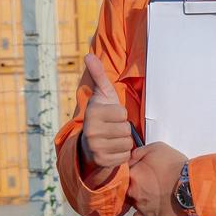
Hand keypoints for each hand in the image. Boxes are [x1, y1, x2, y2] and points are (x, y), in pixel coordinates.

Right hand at [79, 53, 134, 175]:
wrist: (90, 141)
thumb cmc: (102, 114)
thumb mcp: (102, 94)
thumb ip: (98, 74)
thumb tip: (88, 55)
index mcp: (92, 113)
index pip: (122, 114)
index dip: (120, 114)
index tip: (111, 115)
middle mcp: (90, 131)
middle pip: (125, 129)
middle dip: (122, 128)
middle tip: (112, 128)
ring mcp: (95, 147)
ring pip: (126, 143)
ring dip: (123, 141)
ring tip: (112, 138)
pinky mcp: (101, 161)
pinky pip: (124, 156)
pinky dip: (122, 153)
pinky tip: (113, 149)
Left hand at [128, 142, 187, 215]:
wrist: (191, 185)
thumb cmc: (175, 165)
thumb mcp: (156, 148)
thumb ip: (138, 152)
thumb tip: (129, 157)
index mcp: (133, 175)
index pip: (121, 174)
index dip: (130, 172)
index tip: (138, 172)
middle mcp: (133, 192)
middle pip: (126, 189)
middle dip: (134, 186)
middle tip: (146, 183)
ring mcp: (141, 207)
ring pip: (133, 202)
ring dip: (139, 199)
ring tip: (152, 194)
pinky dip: (142, 213)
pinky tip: (150, 206)